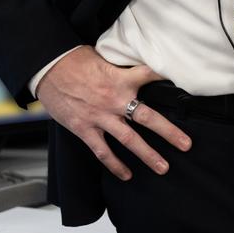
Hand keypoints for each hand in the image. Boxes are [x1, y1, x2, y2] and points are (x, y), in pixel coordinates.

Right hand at [35, 46, 190, 180]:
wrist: (47, 67)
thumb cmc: (73, 60)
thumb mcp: (101, 57)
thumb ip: (119, 68)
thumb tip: (132, 69)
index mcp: (120, 78)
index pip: (150, 77)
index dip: (166, 80)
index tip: (183, 89)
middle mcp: (114, 100)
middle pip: (148, 118)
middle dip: (169, 133)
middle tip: (186, 144)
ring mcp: (100, 117)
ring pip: (129, 140)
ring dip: (148, 155)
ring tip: (163, 167)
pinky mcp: (84, 128)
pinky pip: (102, 151)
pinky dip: (115, 165)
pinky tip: (126, 175)